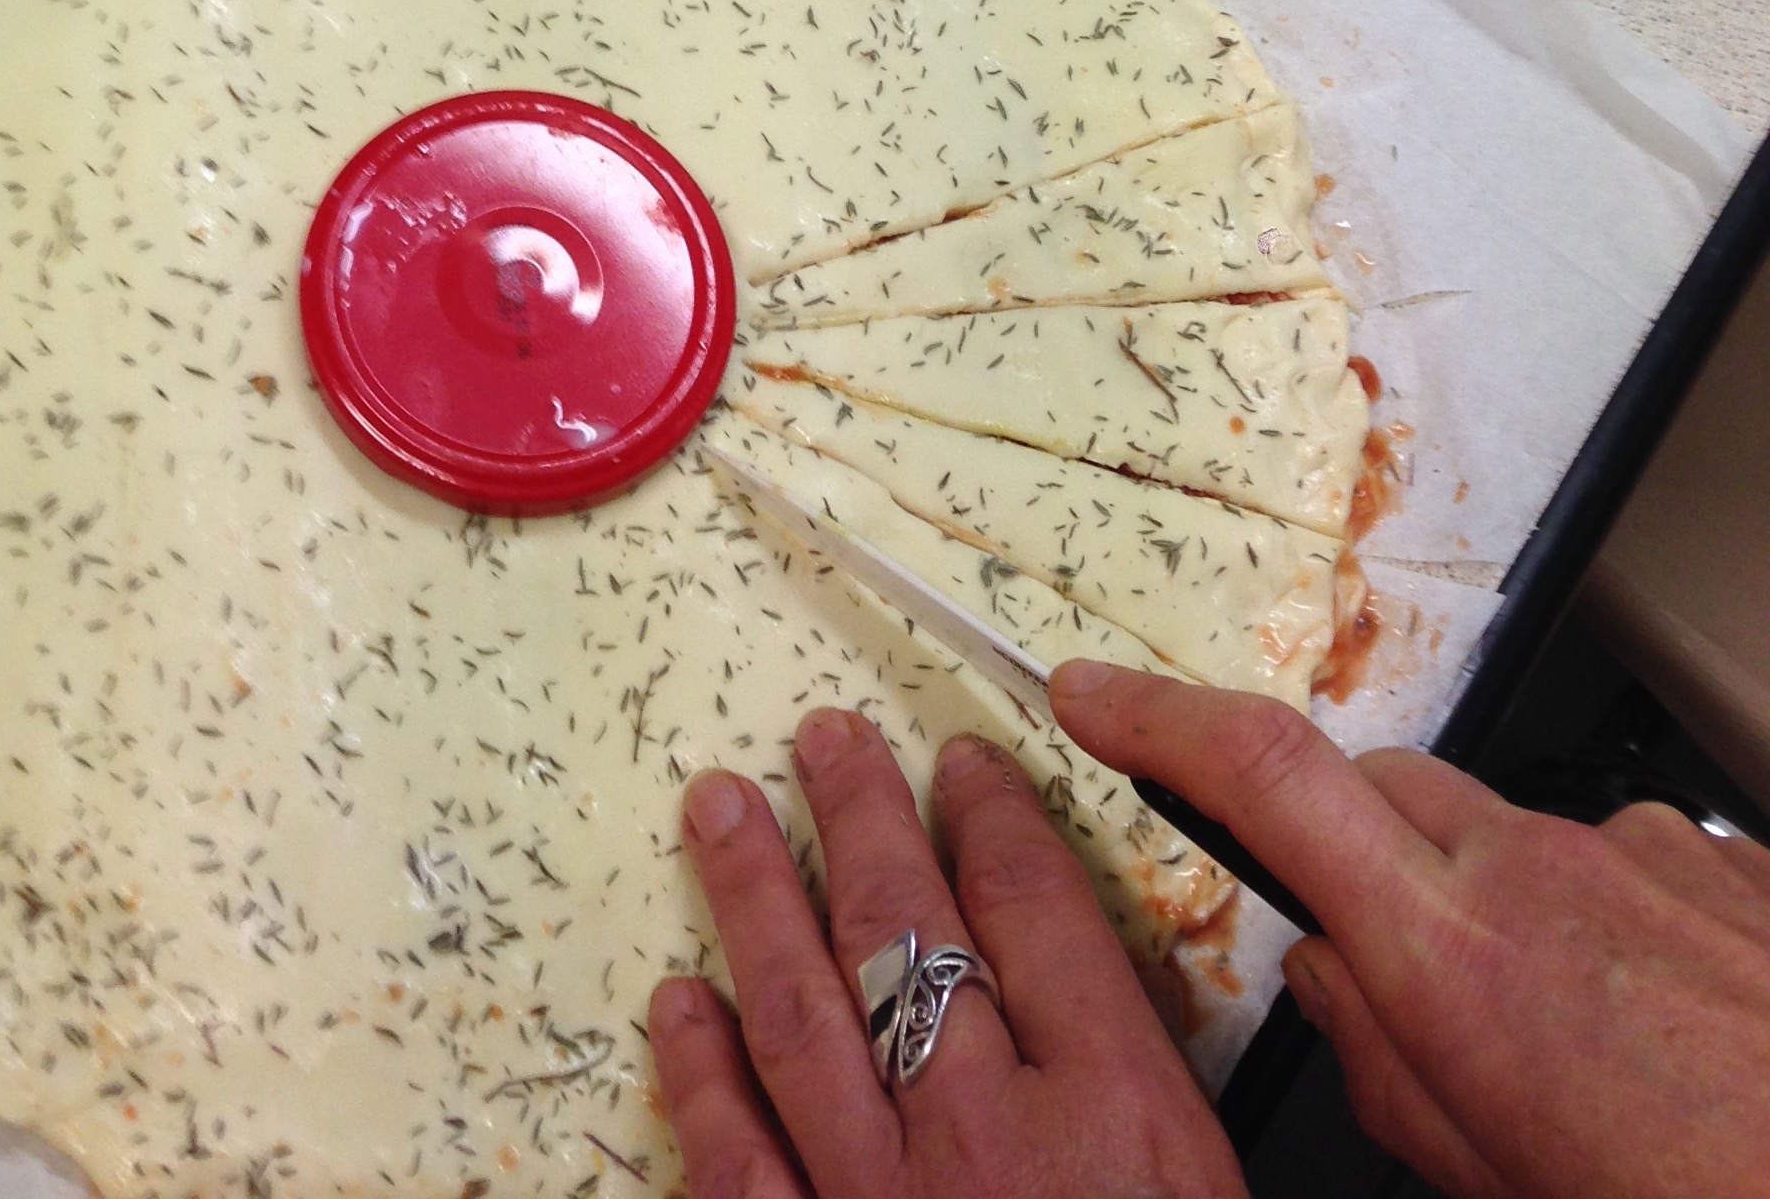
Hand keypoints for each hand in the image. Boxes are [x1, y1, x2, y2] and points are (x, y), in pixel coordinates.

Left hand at [648, 707, 1244, 1198]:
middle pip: (912, 930)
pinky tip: (679, 1001)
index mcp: (1118, 1115)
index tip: (959, 762)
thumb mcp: (1208, 1196)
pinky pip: (740, 1164)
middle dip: (864, 818)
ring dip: (757, 899)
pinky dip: (702, 1075)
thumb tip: (1096, 1001)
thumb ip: (1152, 1102)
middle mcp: (992, 1139)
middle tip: (820, 735)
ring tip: (722, 806)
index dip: (991, 816)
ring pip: (802, 1014)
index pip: (1040, 912)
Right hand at [1052, 660, 1769, 1198]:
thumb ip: (1391, 1072)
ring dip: (1514, 912)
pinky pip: (1636, 865)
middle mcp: (1542, 871)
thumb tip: (1337, 986)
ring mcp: (1645, 855)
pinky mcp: (1729, 864)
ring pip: (1517, 838)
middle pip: (1389, 791)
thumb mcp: (1498, 1187)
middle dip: (1360, 851)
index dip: (1163, 718)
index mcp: (1454, 958)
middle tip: (1405, 974)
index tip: (1097, 696)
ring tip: (1591, 1052)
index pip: (1268, 776)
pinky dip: (1626, 933)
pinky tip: (1679, 1036)